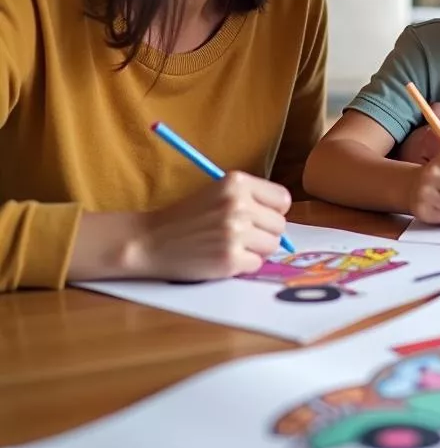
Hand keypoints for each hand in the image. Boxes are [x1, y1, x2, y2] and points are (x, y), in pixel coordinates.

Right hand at [128, 172, 291, 280]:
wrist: (149, 240)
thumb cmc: (186, 217)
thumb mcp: (218, 191)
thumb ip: (251, 198)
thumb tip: (282, 215)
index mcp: (237, 182)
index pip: (282, 199)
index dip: (273, 211)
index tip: (260, 217)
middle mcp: (238, 205)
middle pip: (279, 225)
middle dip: (264, 232)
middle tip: (240, 235)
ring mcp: (234, 232)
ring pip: (271, 246)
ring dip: (255, 250)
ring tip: (230, 245)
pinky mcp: (229, 258)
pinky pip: (256, 265)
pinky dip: (243, 265)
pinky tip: (222, 257)